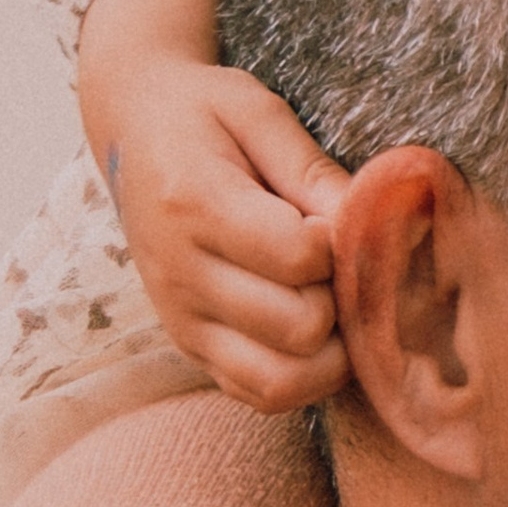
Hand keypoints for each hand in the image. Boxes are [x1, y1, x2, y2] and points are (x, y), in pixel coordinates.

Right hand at [79, 0, 351, 407]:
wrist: (132, 128)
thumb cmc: (203, 114)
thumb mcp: (259, 112)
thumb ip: (314, 170)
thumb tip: (374, 221)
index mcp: (195, 204)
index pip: (302, 259)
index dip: (340, 243)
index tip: (333, 217)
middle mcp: (180, 273)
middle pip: (300, 328)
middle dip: (340, 299)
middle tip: (337, 264)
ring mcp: (180, 318)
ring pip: (282, 381)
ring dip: (328, 353)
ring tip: (330, 302)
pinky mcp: (188, 345)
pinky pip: (258, 394)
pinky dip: (301, 377)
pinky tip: (312, 333)